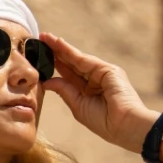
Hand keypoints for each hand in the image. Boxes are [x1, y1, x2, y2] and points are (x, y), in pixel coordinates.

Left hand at [39, 33, 156, 150]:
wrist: (124, 125)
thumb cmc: (103, 121)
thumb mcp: (78, 105)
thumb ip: (64, 91)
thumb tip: (47, 81)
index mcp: (88, 91)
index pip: (67, 75)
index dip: (54, 65)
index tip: (38, 57)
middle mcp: (95, 79)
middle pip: (70, 63)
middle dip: (55, 52)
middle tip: (40, 40)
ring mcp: (102, 73)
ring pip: (75, 58)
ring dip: (60, 47)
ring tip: (45, 37)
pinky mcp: (107, 70)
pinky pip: (83, 59)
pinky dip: (69, 50)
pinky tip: (57, 43)